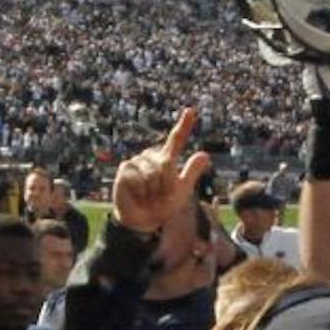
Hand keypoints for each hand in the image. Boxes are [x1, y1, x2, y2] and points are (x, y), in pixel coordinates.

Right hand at [112, 109, 211, 234]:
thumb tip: (204, 155)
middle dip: (167, 185)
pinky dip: (141, 192)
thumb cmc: (163, 205)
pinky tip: (137, 195)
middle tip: (160, 196)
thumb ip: (191, 172)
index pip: (177, 139)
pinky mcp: (125, 168)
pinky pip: (139, 179)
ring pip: (153, 174)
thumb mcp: (181, 190)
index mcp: (167, 159)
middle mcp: (152, 156)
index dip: (184, 125)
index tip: (191, 110)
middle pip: (167, 165)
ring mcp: (137, 160)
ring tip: (148, 196)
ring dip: (153, 191)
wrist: (144, 219)